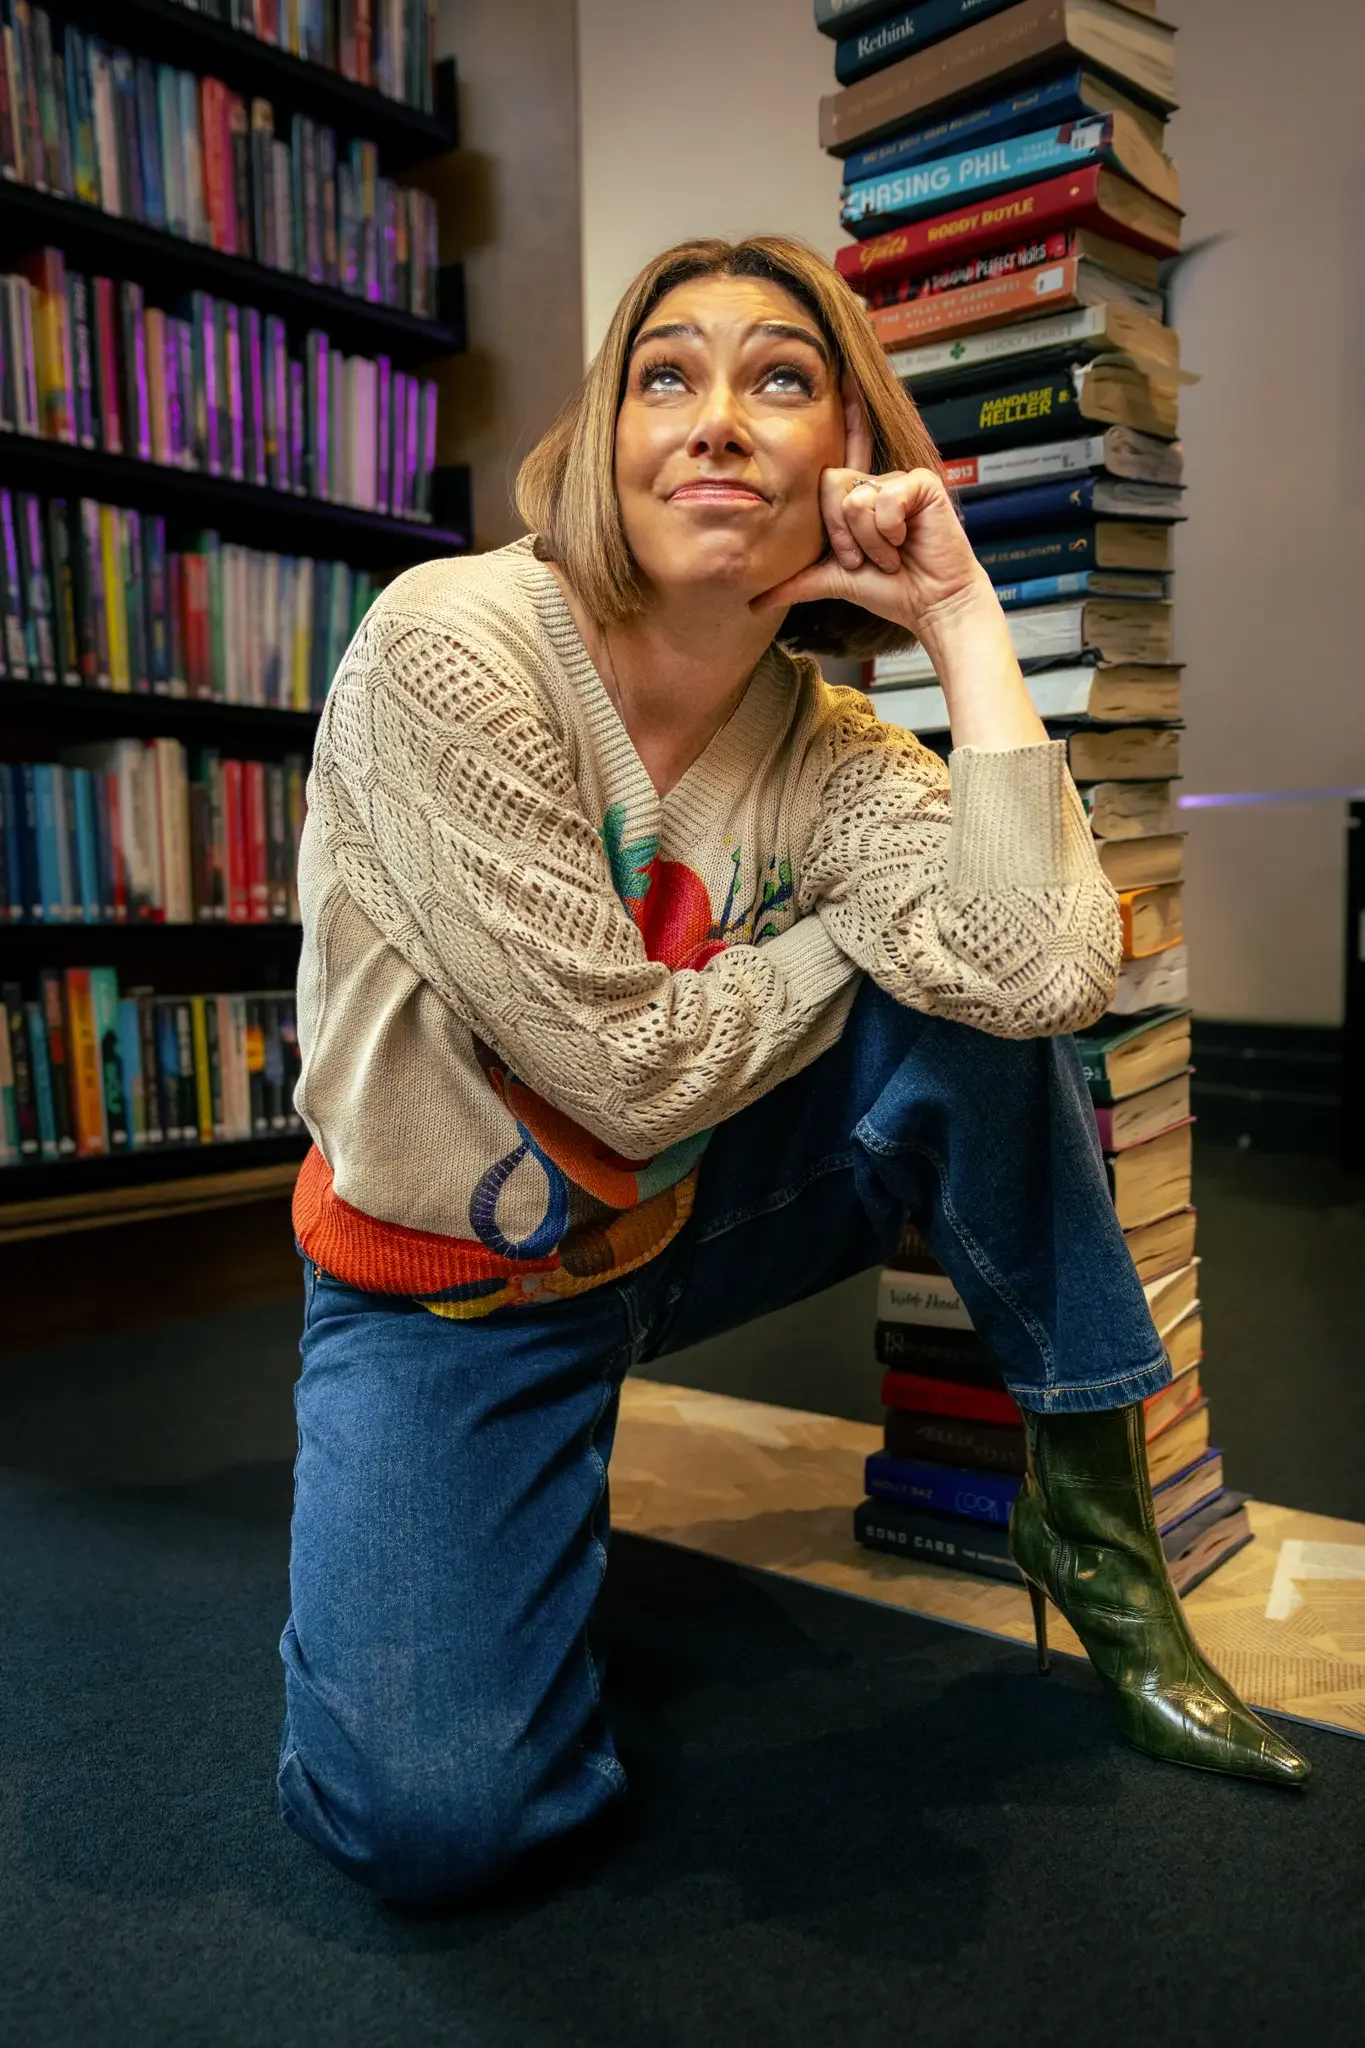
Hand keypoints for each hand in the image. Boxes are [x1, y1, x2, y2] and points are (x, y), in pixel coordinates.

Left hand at [751, 381, 991, 637]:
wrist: (931, 605)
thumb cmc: (891, 590)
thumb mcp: (834, 581)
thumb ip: (795, 582)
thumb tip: (753, 602)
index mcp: (852, 502)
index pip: (821, 483)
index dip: (830, 526)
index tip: (850, 559)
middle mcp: (874, 485)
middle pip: (831, 485)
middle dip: (844, 535)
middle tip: (866, 559)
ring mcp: (898, 481)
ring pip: (857, 497)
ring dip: (871, 540)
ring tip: (892, 555)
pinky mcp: (922, 484)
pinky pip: (887, 497)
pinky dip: (891, 529)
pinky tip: (908, 541)